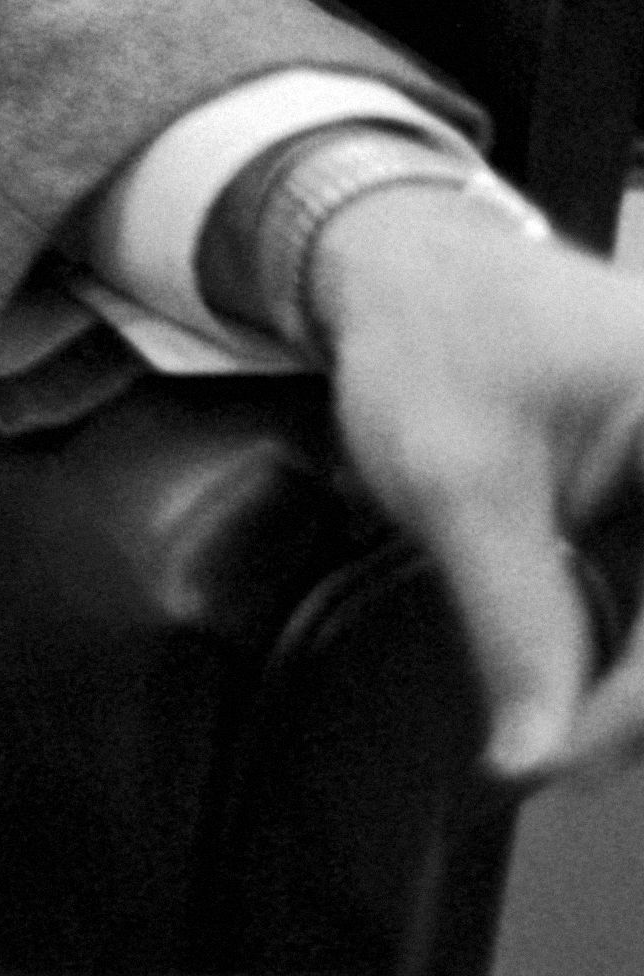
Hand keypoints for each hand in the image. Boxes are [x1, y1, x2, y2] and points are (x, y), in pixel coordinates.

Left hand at [309, 184, 643, 784]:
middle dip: (636, 697)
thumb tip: (535, 751)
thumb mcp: (459, 487)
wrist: (401, 264)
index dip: (630, 705)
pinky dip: (631, 646)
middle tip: (561, 752)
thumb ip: (514, 624)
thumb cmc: (430, 334)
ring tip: (568, 727)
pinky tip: (588, 686)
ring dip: (633, 678)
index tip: (556, 756)